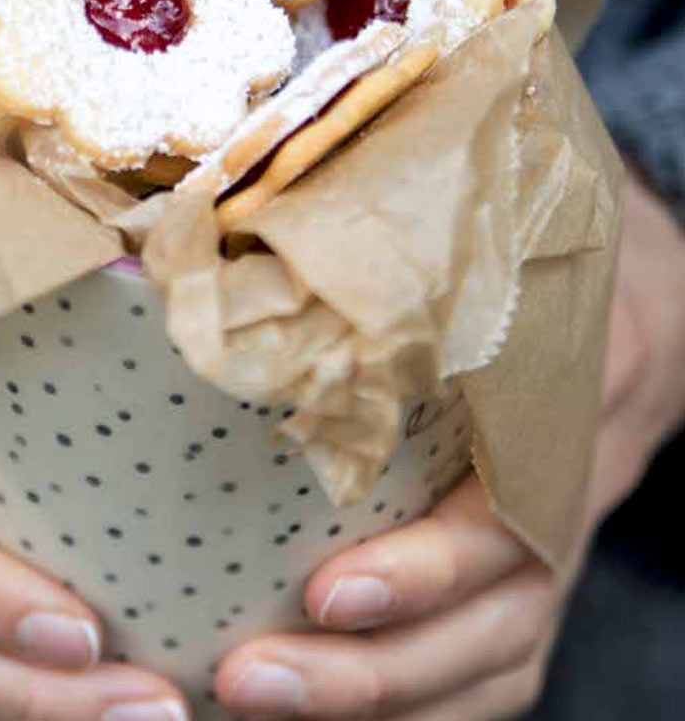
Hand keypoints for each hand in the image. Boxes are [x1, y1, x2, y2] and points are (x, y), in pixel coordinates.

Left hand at [216, 175, 684, 720]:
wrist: (636, 283)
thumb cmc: (547, 235)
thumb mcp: (505, 223)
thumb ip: (427, 247)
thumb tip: (255, 213)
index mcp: (572, 404)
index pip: (509, 525)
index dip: (425, 574)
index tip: (325, 593)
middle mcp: (570, 494)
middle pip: (493, 626)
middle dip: (375, 673)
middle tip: (250, 678)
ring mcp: (554, 544)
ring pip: (490, 664)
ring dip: (379, 705)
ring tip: (255, 701)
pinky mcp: (526, 566)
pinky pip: (486, 662)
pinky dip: (412, 702)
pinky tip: (319, 707)